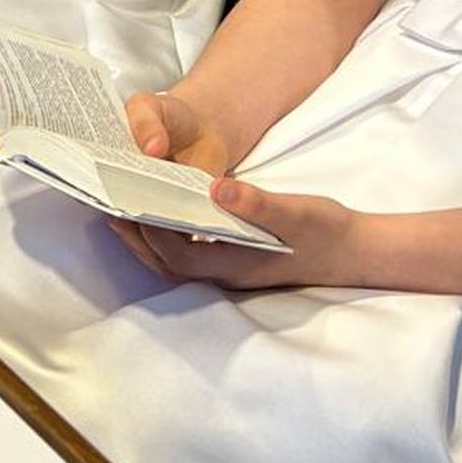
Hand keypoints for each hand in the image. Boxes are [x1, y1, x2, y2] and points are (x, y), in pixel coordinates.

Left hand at [110, 179, 366, 289]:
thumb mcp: (295, 211)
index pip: (180, 252)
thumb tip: (216, 188)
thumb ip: (257, 203)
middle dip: (137, 238)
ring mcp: (230, 273)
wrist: (352, 251)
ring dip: (147, 242)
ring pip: (175, 264)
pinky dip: (167, 241)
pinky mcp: (234, 264)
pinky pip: (188, 257)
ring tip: (122, 214)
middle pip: (168, 263)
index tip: (128, 204)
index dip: (151, 231)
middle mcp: (227, 274)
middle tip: (108, 208)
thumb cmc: (324, 231)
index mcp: (236, 263)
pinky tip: (160, 218)